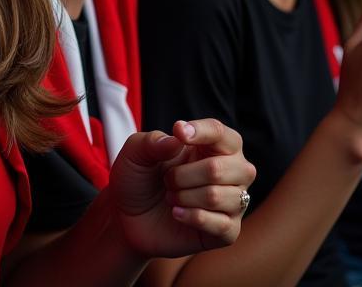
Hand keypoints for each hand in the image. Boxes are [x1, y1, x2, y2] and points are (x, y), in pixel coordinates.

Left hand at [108, 119, 255, 258]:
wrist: (129, 218)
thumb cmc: (139, 178)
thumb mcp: (135, 152)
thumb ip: (153, 141)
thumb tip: (178, 140)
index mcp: (212, 144)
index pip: (220, 132)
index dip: (201, 131)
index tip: (179, 132)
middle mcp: (231, 169)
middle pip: (218, 168)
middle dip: (182, 176)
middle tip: (167, 180)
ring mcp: (232, 200)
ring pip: (216, 196)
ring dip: (184, 197)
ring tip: (172, 197)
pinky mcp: (228, 230)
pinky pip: (220, 224)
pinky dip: (191, 217)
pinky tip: (176, 213)